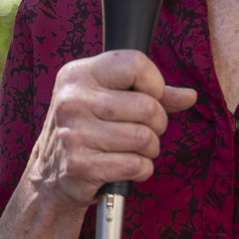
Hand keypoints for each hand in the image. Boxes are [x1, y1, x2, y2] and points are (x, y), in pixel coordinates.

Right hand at [22, 50, 197, 211]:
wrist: (48, 175)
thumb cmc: (86, 131)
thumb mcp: (108, 100)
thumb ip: (150, 94)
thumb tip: (189, 96)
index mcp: (78, 75)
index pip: (135, 64)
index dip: (154, 84)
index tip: (148, 97)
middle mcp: (72, 100)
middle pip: (147, 106)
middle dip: (157, 124)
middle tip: (144, 130)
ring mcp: (74, 133)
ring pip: (144, 138)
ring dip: (150, 149)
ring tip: (134, 150)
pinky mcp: (80, 165)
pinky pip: (135, 165)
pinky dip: (141, 170)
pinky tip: (127, 167)